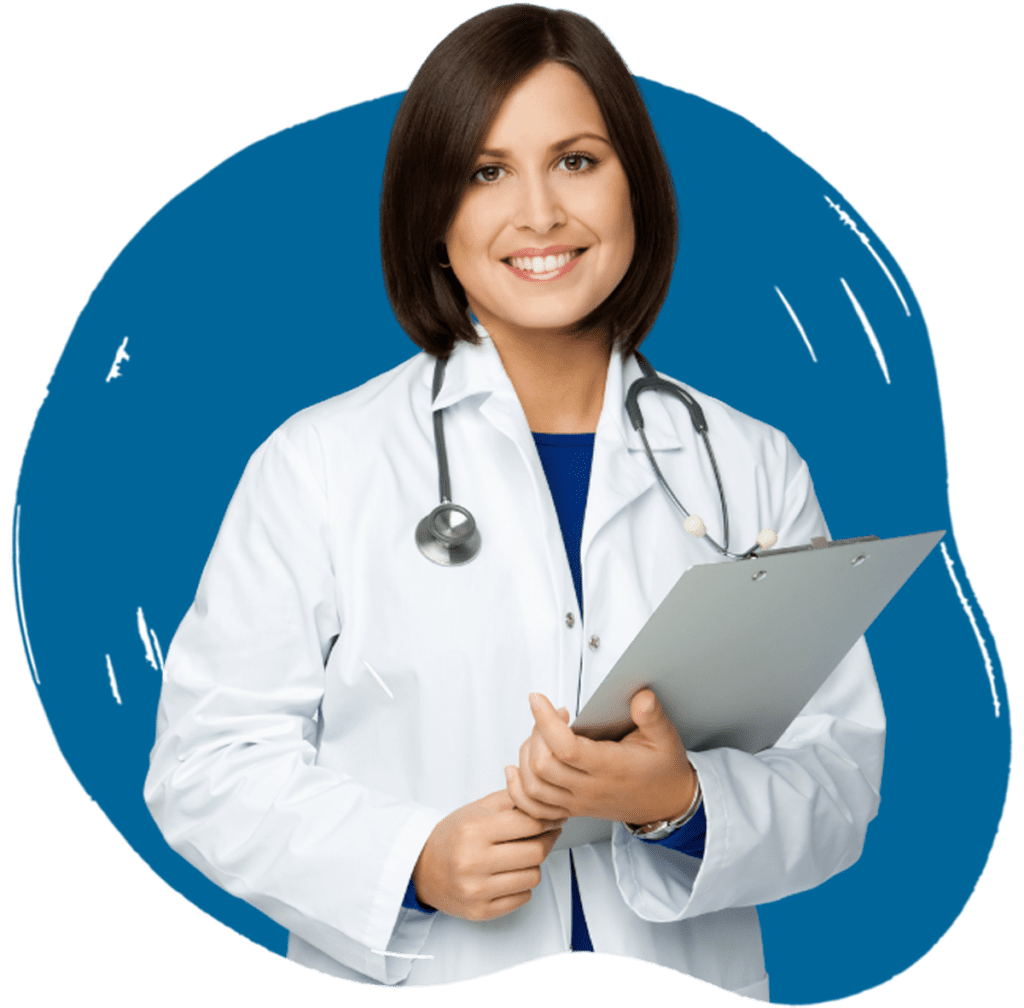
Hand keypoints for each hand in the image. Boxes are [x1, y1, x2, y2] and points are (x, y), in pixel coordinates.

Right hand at [411, 790, 564, 921]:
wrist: (422, 869)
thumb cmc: (453, 836)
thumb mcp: (477, 808)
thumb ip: (511, 798)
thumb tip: (540, 794)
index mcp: (474, 831)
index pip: (528, 825)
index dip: (548, 820)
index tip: (554, 817)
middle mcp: (474, 862)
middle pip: (535, 853)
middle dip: (547, 840)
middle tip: (547, 833)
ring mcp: (477, 890)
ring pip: (532, 877)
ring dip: (534, 864)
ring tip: (524, 854)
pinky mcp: (481, 911)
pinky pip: (522, 898)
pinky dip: (523, 885)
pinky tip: (512, 873)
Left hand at [505, 689, 696, 825]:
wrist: (667, 804)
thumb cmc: (663, 771)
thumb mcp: (665, 738)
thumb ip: (652, 716)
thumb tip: (640, 697)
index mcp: (610, 768)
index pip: (566, 748)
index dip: (545, 722)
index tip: (538, 700)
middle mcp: (590, 788)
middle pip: (543, 767)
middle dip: (536, 733)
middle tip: (549, 715)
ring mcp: (578, 802)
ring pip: (533, 787)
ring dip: (525, 757)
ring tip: (539, 735)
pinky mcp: (572, 809)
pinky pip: (534, 808)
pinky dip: (518, 790)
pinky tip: (518, 770)